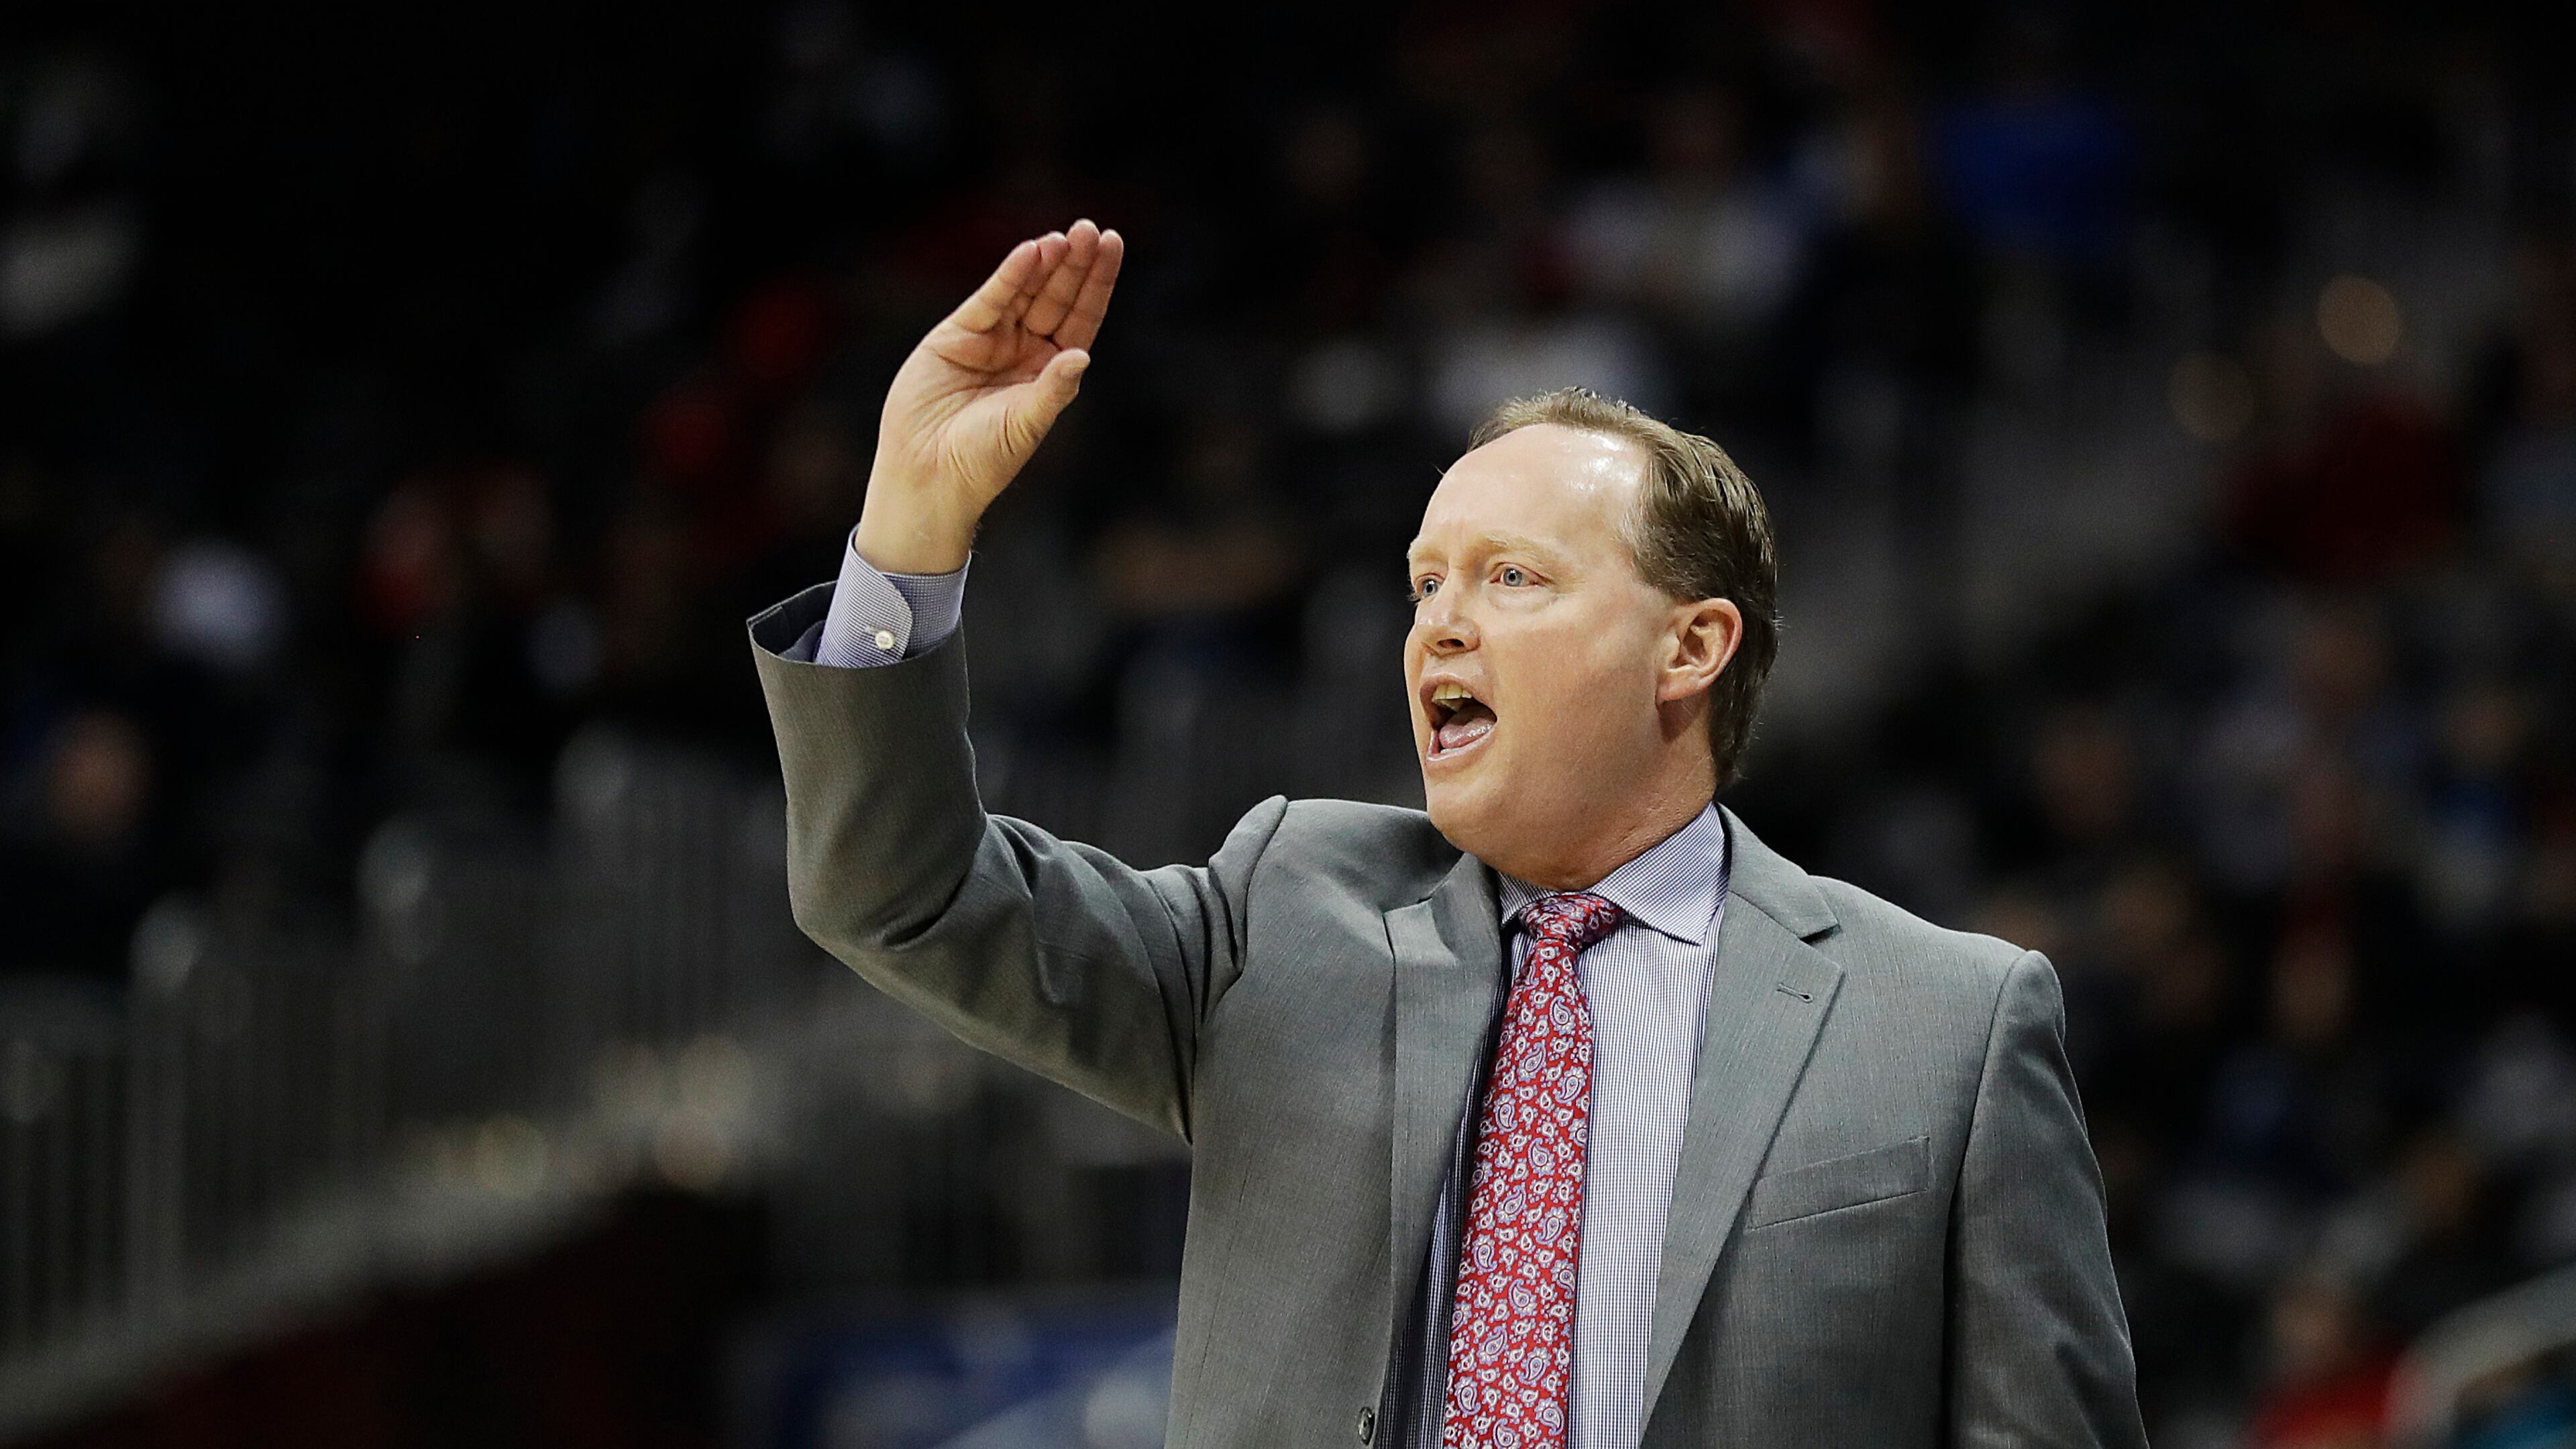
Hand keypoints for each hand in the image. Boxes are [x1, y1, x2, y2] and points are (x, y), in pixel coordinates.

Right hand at [855, 219, 1123, 573]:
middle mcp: (1025, 350)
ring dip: (1044, 263)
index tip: (1112, 244)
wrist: (929, 475)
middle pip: (1057, 297)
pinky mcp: (956, 335)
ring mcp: (991, 340)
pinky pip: (989, 300)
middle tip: (1089, 230)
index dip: (1097, 282)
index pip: (1082, 316)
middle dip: (1074, 263)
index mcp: (1051, 370)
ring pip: (1025, 292)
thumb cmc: (984, 460)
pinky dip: (1008, 276)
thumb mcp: (1027, 424)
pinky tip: (1029, 253)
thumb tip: (1083, 355)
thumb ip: (1054, 389)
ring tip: (1063, 237)